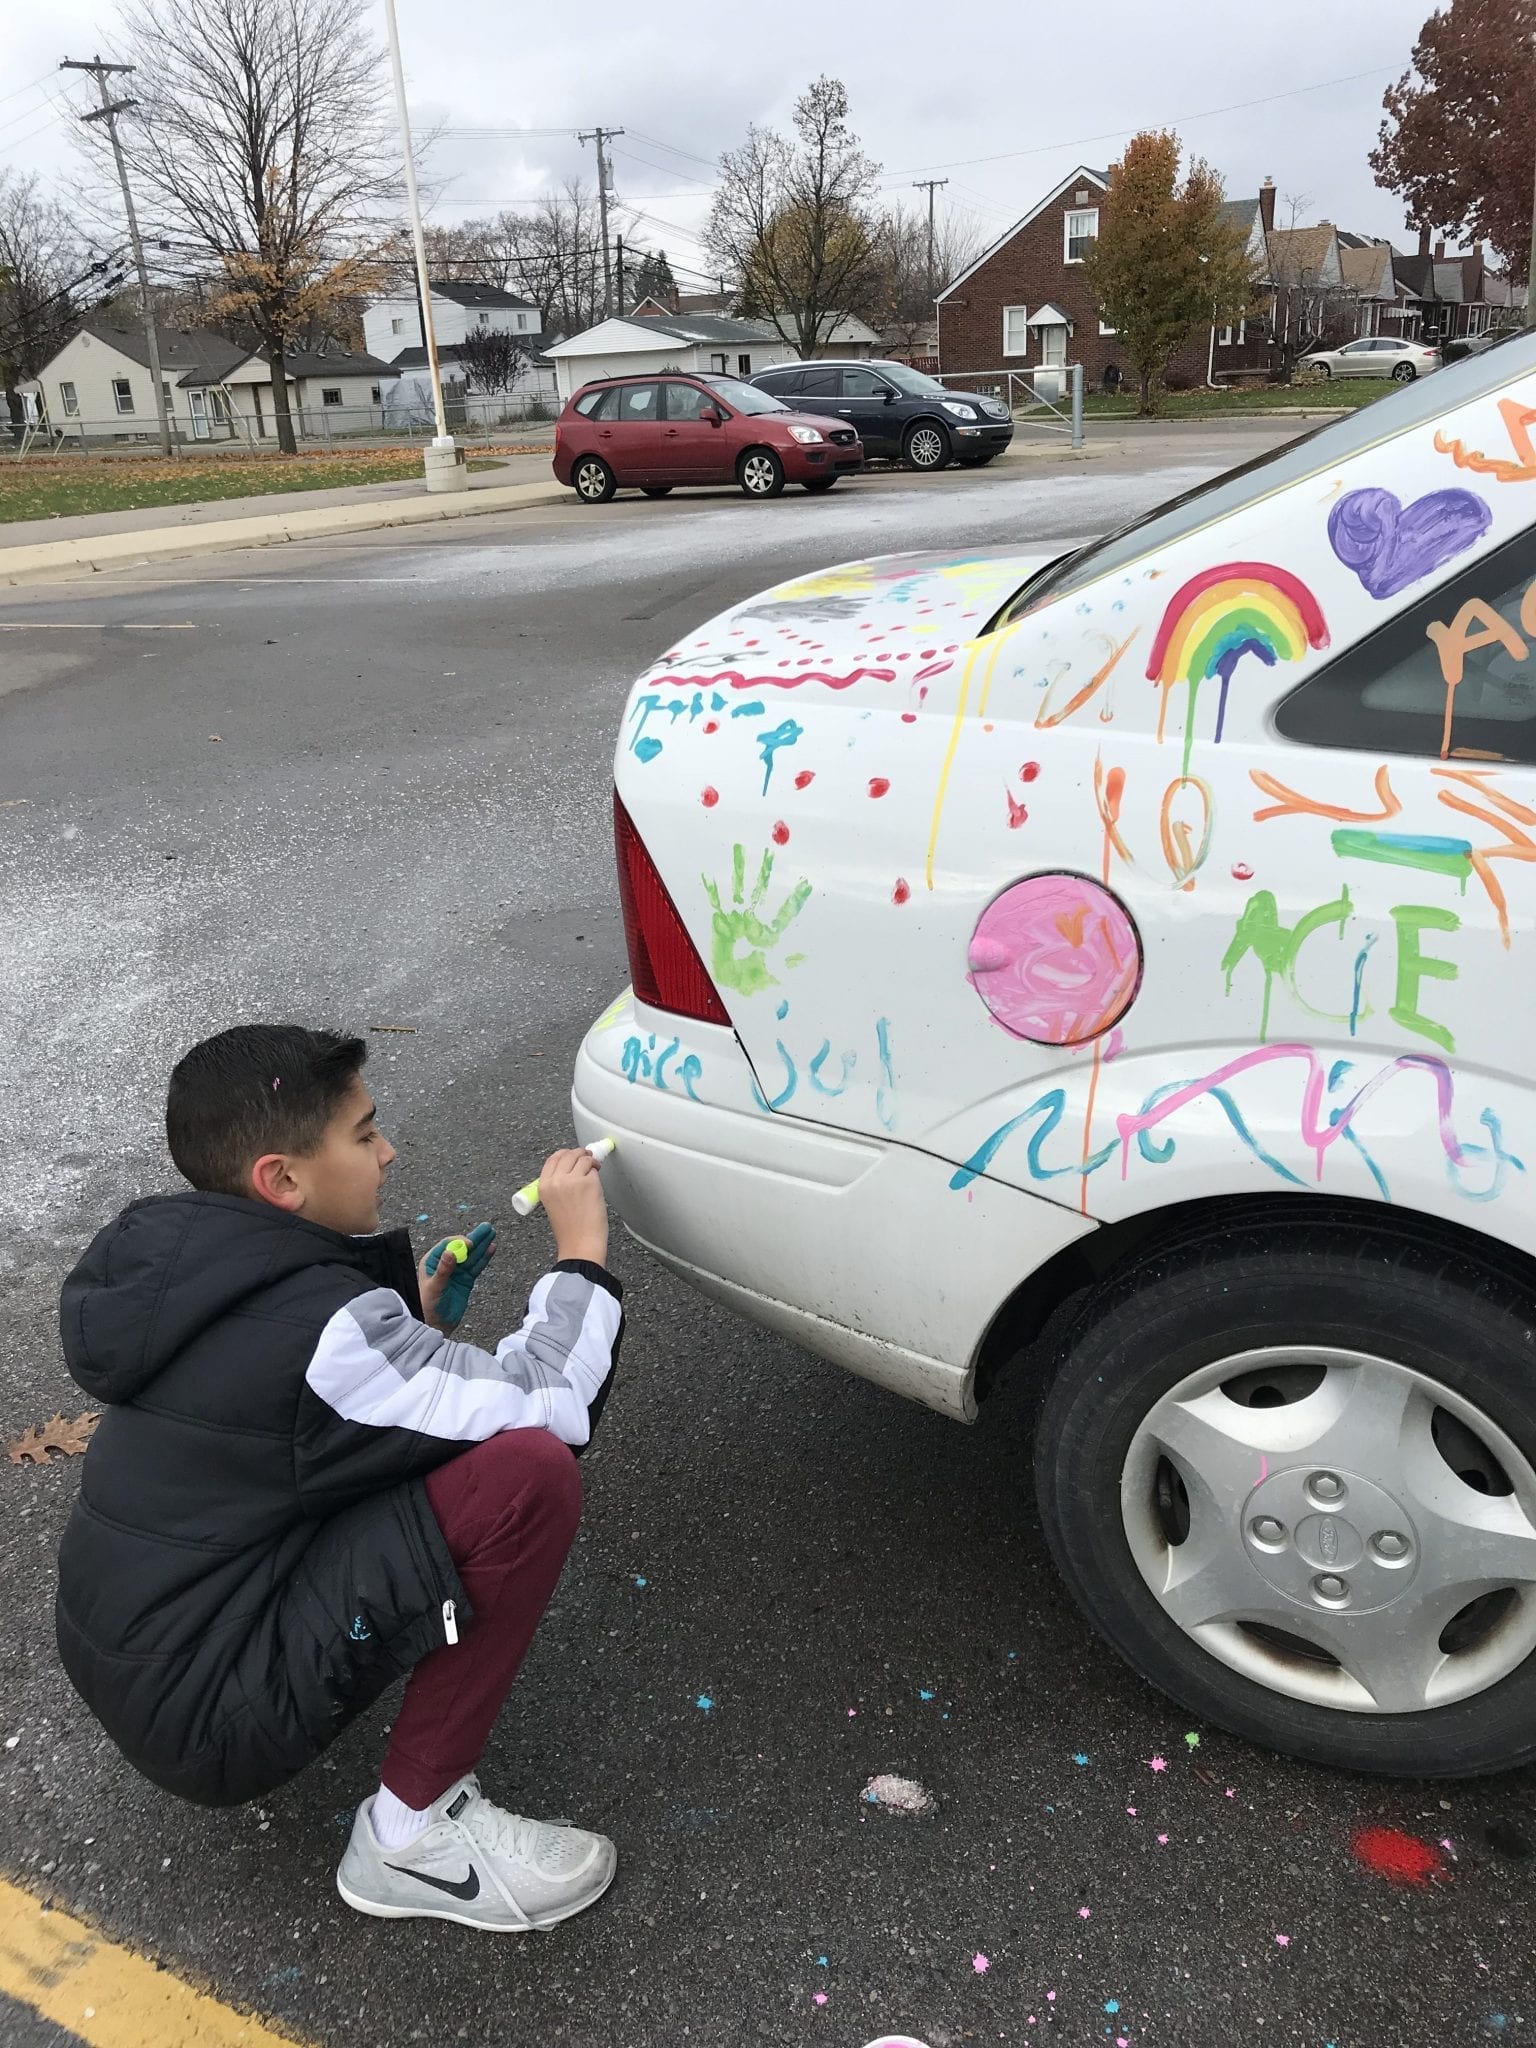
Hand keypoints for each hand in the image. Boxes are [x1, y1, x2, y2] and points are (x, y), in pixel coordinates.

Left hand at [419, 1222, 495, 1333]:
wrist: (435, 1325)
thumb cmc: (427, 1306)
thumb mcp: (433, 1287)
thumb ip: (443, 1271)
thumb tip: (450, 1252)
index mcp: (432, 1261)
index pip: (448, 1245)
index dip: (459, 1242)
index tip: (470, 1243)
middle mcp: (445, 1264)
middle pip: (462, 1247)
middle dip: (475, 1238)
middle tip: (487, 1228)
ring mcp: (457, 1272)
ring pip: (472, 1255)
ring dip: (482, 1245)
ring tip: (492, 1234)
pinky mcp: (466, 1280)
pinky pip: (476, 1266)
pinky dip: (484, 1257)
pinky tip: (491, 1248)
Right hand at [537, 1149, 608, 1268]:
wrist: (579, 1244)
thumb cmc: (569, 1230)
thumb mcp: (553, 1204)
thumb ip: (557, 1186)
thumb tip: (571, 1170)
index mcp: (543, 1186)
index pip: (552, 1159)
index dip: (564, 1154)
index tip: (572, 1155)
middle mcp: (556, 1180)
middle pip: (568, 1154)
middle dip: (579, 1153)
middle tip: (587, 1157)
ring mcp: (572, 1180)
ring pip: (582, 1158)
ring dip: (590, 1161)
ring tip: (595, 1167)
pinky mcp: (589, 1183)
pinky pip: (593, 1169)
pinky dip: (597, 1171)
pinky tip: (598, 1182)